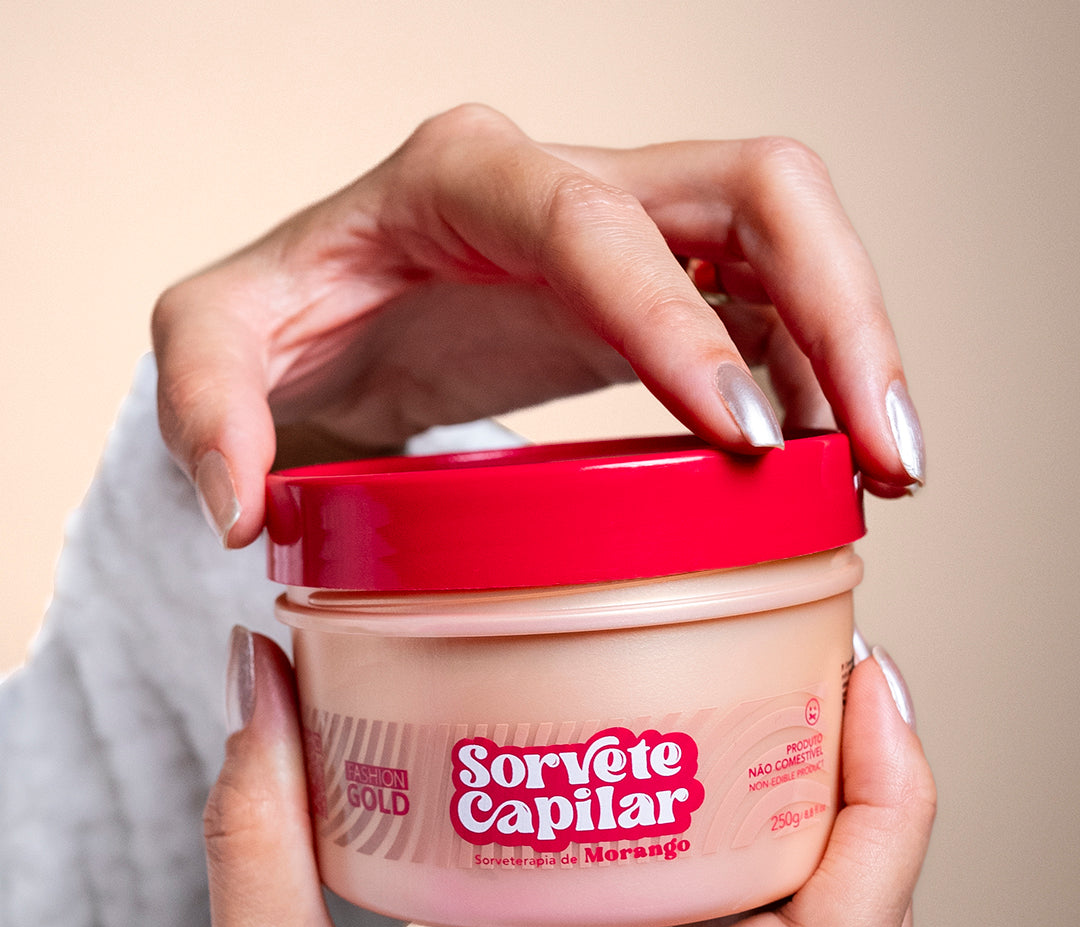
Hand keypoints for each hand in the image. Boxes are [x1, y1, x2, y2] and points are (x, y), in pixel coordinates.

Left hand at [151, 106, 924, 547]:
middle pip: (755, 192)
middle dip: (840, 314)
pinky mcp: (657, 291)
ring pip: (790, 247)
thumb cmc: (284, 327)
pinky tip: (839, 464)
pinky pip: (770, 311)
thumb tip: (244, 509)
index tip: (744, 437)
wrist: (329, 338)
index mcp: (463, 177)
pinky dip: (818, 380)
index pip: (598, 222)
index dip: (680, 320)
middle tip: (882, 454)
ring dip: (857, 353)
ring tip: (889, 476)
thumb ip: (201, 402)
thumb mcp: (211, 345)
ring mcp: (625, 235)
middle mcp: (564, 185)